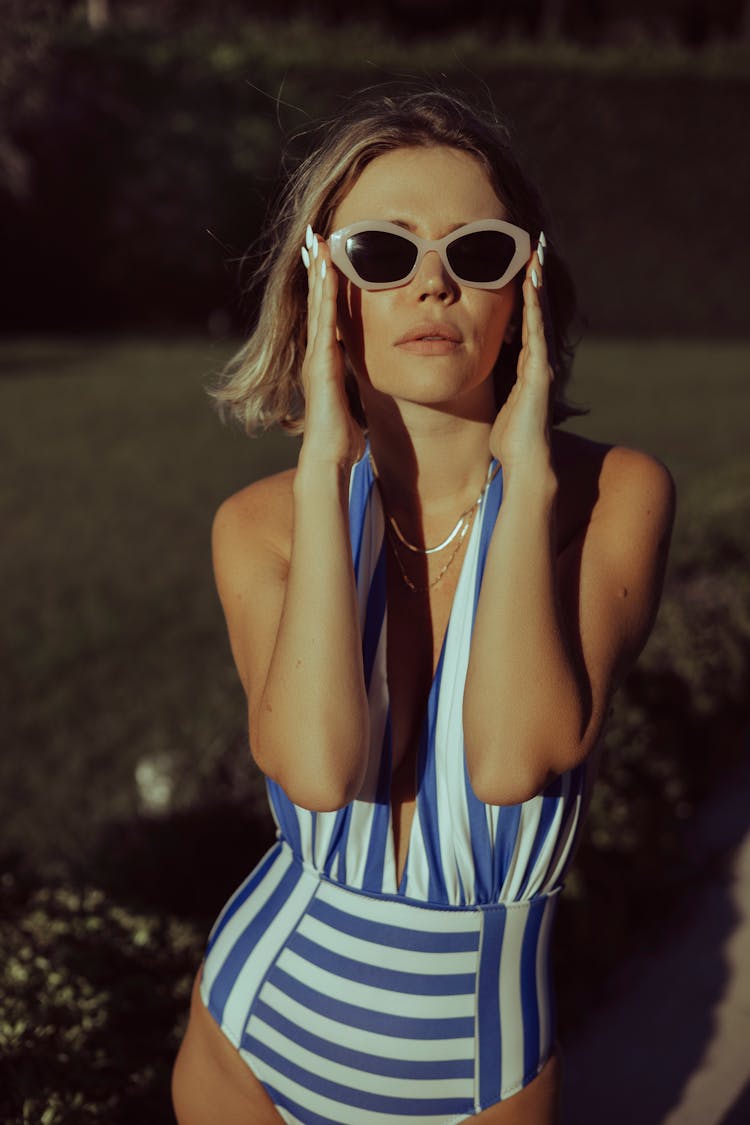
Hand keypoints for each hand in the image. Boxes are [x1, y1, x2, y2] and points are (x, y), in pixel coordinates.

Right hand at [299, 226, 364, 469]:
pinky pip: (325, 321)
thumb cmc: (343, 436)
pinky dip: (325, 295)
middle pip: (316, 301)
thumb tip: (370, 381)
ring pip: (317, 304)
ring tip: (318, 242)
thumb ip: (356, 386)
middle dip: (316, 269)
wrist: (329, 457)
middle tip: (316, 236)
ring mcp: (317, 356)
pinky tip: (329, 272)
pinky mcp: (321, 362)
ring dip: (318, 272)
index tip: (327, 259)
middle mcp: (317, 353)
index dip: (324, 286)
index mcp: (326, 360)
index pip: (325, 314)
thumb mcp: (353, 401)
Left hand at [489, 238, 553, 481]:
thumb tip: (474, 377)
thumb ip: (493, 386)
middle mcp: (538, 361)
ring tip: (535, 254)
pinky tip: (531, 286)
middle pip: (537, 310)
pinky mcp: (540, 374)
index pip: (526, 320)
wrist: (525, 463)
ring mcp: (542, 365)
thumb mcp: (497, 402)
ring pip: (540, 315)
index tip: (522, 264)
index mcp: (526, 366)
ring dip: (538, 284)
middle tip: (535, 245)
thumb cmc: (509, 439)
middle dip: (537, 278)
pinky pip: (536, 333)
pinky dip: (535, 308)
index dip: (526, 292)